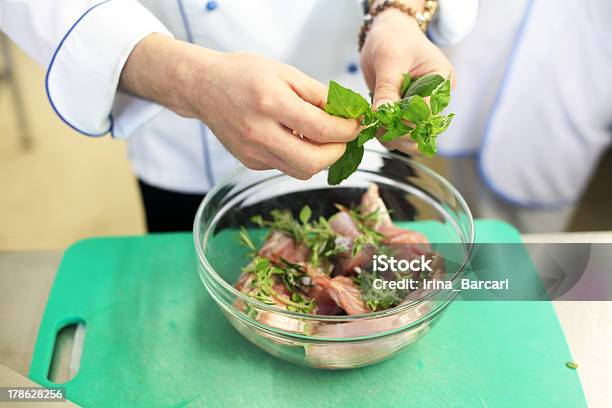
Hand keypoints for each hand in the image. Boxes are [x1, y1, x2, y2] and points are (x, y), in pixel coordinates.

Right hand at [121, 35, 358, 179]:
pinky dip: (299, 157)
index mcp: (271, 103)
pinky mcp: (250, 163)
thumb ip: (318, 95)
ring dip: (320, 159)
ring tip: (322, 139)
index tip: (357, 124)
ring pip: (301, 171)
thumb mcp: (286, 72)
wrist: (204, 87)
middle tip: (343, 138)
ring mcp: (253, 152)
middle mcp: (260, 133)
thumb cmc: (245, 74)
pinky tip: (296, 138)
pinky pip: (285, 167)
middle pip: (313, 163)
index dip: (347, 130)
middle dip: (337, 153)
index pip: (322, 129)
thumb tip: (348, 114)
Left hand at [360, 8, 454, 154]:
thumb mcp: (389, 60)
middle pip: (422, 130)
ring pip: (412, 138)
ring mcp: (423, 108)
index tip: (383, 118)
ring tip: (374, 124)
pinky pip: (401, 134)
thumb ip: (387, 88)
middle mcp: (436, 98)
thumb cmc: (393, 38)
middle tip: (375, 124)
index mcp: (441, 81)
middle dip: (397, 133)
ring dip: (392, 137)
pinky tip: (376, 125)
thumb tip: (383, 114)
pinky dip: (387, 134)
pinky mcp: (409, 114)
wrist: (387, 34)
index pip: (427, 112)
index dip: (405, 121)